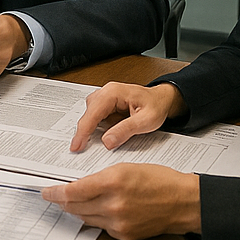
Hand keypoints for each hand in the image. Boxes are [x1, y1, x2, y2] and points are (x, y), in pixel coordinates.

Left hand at [42, 164, 200, 239]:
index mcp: (112, 182)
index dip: (55, 192)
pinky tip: (96, 209)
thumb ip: (100, 177)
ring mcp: (119, 223)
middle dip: (62, 201)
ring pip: (85, 218)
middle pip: (75, 207)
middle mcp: (113, 205)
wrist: (182, 202)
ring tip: (72, 201)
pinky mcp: (124, 235)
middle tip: (53, 196)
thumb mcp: (125, 167)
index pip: (73, 191)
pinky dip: (94, 217)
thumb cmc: (158, 180)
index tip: (45, 192)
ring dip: (76, 210)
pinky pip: (100, 226)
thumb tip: (79, 185)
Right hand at [70, 82, 186, 151]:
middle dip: (83, 131)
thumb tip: (107, 141)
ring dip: (91, 129)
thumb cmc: (156, 106)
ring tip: (90, 143)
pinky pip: (96, 116)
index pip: (93, 113)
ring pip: (91, 114)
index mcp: (113, 93)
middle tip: (79, 148)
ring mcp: (105, 97)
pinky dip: (96, 127)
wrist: (162, 100)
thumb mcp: (146, 121)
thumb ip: (126, 130)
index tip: (76, 145)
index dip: (83, 131)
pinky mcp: (107, 104)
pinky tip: (101, 135)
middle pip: (88, 113)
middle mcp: (106, 92)